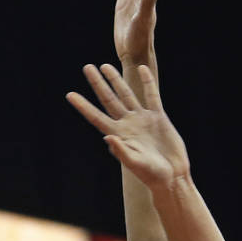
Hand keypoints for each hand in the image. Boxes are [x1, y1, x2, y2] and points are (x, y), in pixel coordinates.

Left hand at [67, 63, 188, 188]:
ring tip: (105, 66)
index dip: (83, 106)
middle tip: (87, 67)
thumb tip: (108, 137)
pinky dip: (148, 82)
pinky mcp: (158, 117)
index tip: (70, 94)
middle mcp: (127, 124)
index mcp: (118, 135)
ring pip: (126, 94)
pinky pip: (152, 96)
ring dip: (116, 80)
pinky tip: (142, 69)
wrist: (171, 175)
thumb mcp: (135, 163)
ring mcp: (142, 119)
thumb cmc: (152, 174)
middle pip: (108, 99)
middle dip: (97, 84)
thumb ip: (121, 151)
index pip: (96, 117)